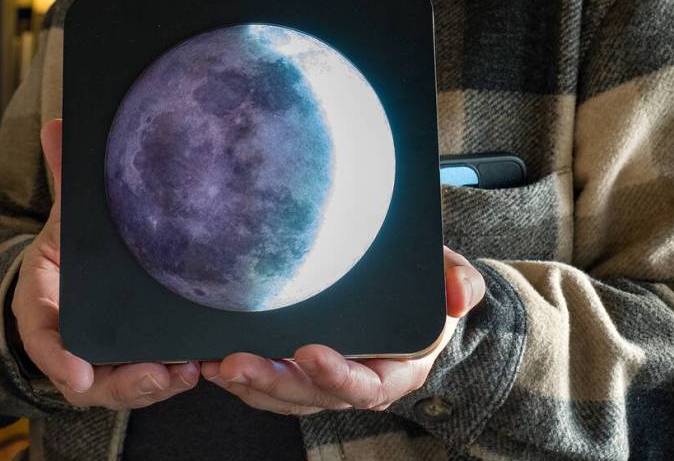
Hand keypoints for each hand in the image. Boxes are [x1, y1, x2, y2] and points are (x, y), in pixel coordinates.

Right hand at [11, 118, 199, 409]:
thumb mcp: (65, 220)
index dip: (59, 359)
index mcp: (43, 311)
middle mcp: (71, 347)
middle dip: (126, 382)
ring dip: (156, 385)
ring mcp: (102, 361)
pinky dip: (175, 377)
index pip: (44, 340)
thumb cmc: (69, 252)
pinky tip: (204, 363)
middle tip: (160, 372)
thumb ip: (66, 179)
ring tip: (189, 369)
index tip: (78, 371)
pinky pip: (152, 379)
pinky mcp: (132, 364)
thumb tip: (57, 124)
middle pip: (92, 380)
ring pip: (125, 387)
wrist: (73, 280)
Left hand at [201, 246, 484, 414]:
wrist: (414, 296)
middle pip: (313, 395)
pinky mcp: (304, 373)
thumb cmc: (428, 286)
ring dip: (249, 385)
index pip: (365, 383)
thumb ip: (462, 281)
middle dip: (274, 382)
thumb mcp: (453, 275)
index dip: (337, 374)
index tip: (309, 352)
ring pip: (286, 397)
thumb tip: (461, 294)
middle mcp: (361, 383)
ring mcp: (329, 382)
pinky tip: (211, 362)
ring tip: (214, 365)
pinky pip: (272, 387)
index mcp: (399, 368)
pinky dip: (242, 379)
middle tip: (236, 363)